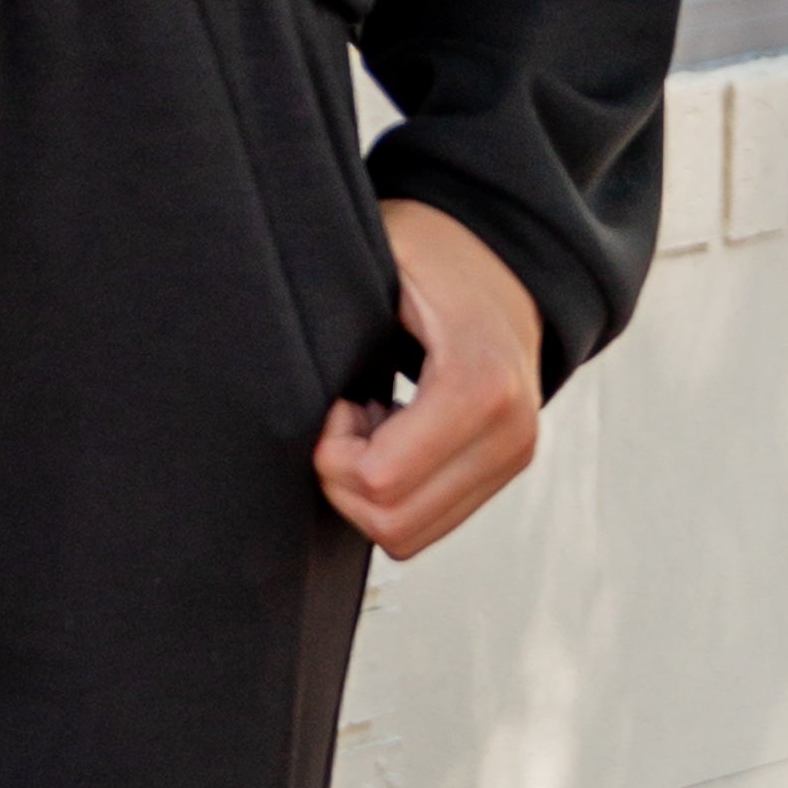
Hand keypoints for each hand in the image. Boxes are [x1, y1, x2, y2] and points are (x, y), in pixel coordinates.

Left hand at [312, 197, 540, 557]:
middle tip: (346, 411)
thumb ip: (337, 305)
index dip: (334, 449)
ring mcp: (513, 458)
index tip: (335, 399)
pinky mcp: (504, 470)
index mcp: (479, 381)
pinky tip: (394, 432)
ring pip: (410, 534)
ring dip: (371, 488)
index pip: (380, 477)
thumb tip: (274, 349)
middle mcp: (510, 433)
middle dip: (346, 477)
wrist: (501, 261)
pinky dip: (396, 491)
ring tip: (371, 419)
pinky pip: (431, 523)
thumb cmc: (431, 252)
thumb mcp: (380, 255)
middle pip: (393, 522)